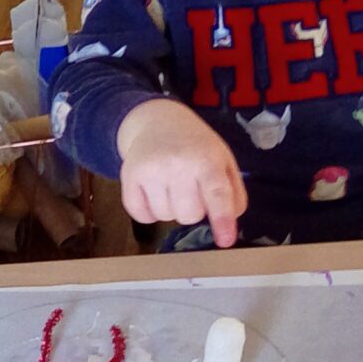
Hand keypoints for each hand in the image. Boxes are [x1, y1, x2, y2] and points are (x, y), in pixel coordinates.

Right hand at [117, 99, 247, 247]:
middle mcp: (178, 164)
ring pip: (165, 217)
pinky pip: (142, 216)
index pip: (217, 194)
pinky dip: (149, 211)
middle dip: (193, 209)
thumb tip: (229, 220)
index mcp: (207, 159)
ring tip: (171, 184)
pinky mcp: (129, 177)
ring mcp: (151, 171)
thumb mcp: (223, 159)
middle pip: (189, 216)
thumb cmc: (195, 146)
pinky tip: (154, 191)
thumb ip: (233, 192)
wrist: (156, 120)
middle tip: (190, 187)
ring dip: (171, 209)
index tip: (225, 241)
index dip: (222, 220)